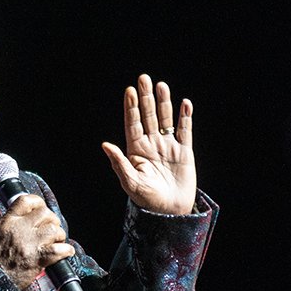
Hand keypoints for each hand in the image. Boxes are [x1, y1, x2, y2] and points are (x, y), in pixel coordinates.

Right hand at [0, 194, 75, 289]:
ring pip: (54, 230)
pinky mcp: (37, 259)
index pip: (25, 201)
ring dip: (59, 235)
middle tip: (52, 229)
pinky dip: (66, 251)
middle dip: (52, 220)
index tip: (42, 208)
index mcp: (7, 223)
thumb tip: (26, 220)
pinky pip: (59, 250)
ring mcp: (29, 244)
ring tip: (57, 241)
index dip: (38, 202)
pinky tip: (66, 252)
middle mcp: (19, 230)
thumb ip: (10, 225)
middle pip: (44, 213)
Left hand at [101, 74, 196, 214]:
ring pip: (165, 120)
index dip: (132, 108)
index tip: (129, 91)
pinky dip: (185, 118)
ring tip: (161, 85)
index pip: (133, 124)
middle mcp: (151, 145)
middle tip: (143, 78)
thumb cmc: (147, 200)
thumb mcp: (131, 182)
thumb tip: (105, 144)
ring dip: (164, 103)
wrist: (170, 212)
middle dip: (146, 98)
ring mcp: (167, 147)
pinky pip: (184, 131)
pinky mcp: (184, 152)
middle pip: (148, 116)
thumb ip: (119, 163)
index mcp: (136, 151)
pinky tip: (184, 104)